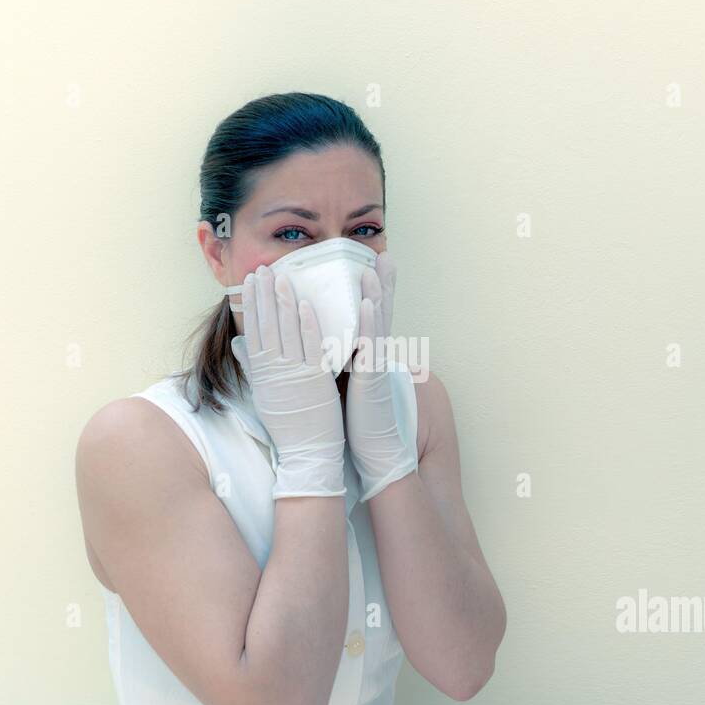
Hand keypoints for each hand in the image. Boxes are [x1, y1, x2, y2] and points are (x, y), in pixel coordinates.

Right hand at [237, 264, 346, 498]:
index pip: (253, 331)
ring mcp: (295, 373)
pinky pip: (310, 347)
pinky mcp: (316, 379)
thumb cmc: (287, 425)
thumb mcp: (264, 393)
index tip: (248, 283)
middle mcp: (275, 370)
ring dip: (282, 303)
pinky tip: (304, 305)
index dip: (250, 305)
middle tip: (260, 270)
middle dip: (262, 296)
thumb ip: (253, 366)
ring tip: (279, 277)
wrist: (306, 453)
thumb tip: (238, 345)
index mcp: (262, 372)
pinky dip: (307, 326)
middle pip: (266, 326)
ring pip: (286, 332)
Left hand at [344, 253, 417, 501]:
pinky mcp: (373, 378)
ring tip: (372, 269)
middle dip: (381, 283)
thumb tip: (323, 345)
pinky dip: (371, 324)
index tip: (368, 262)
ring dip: (376, 294)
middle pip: (380, 312)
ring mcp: (376, 365)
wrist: (374, 451)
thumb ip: (338, 359)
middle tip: (381, 254)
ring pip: (378, 324)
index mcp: (365, 354)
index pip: (368, 316)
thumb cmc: (355, 419)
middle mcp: (374, 356)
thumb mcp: (344, 381)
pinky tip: (370, 304)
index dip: (371, 290)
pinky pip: (372, 345)